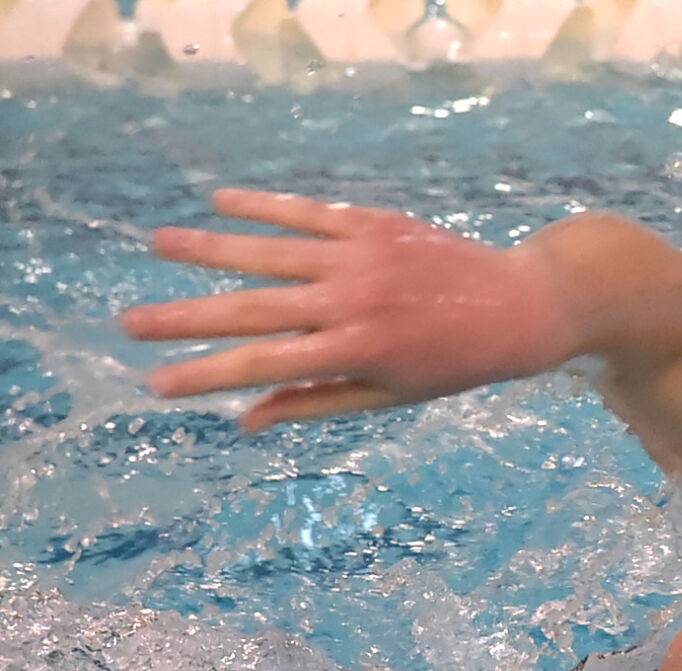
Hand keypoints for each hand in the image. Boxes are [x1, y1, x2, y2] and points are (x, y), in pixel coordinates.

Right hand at [121, 189, 560, 431]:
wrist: (518, 307)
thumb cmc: (452, 364)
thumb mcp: (390, 396)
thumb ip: (317, 402)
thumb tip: (246, 421)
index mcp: (356, 352)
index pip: (263, 367)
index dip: (205, 376)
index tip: (155, 384)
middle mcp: (352, 302)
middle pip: (252, 309)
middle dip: (186, 318)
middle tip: (127, 323)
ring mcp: (360, 257)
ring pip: (270, 252)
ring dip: (209, 249)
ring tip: (156, 245)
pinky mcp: (373, 223)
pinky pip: (306, 212)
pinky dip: (262, 207)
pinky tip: (219, 202)